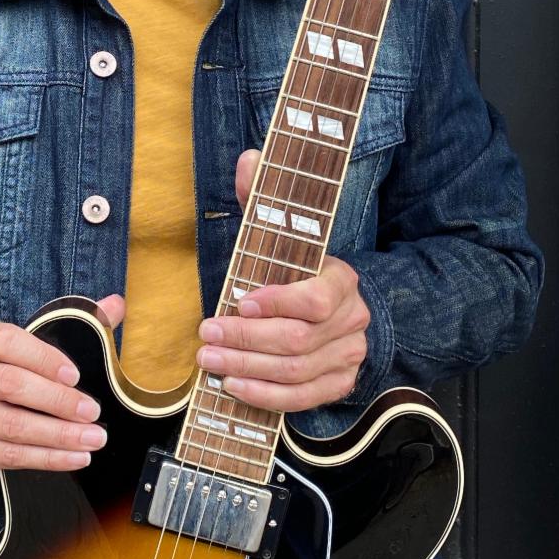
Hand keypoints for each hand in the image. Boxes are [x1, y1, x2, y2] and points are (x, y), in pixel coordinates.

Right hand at [0, 295, 124, 472]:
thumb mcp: (20, 343)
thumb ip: (70, 323)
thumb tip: (116, 304)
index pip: (6, 341)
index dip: (42, 357)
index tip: (74, 375)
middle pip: (9, 385)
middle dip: (57, 402)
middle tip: (92, 413)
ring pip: (9, 426)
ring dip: (56, 437)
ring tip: (91, 440)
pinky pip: (4, 455)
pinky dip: (43, 459)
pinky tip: (71, 458)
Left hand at [194, 150, 369, 411]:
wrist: (331, 308)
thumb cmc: (293, 270)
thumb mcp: (279, 233)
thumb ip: (264, 198)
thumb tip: (250, 159)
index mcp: (342, 280)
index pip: (317, 298)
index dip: (277, 303)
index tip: (237, 300)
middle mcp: (353, 320)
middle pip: (298, 339)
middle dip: (245, 338)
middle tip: (205, 335)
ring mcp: (349, 357)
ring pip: (296, 371)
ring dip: (247, 367)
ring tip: (209, 360)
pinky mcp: (339, 384)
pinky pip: (302, 399)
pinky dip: (265, 395)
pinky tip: (234, 385)